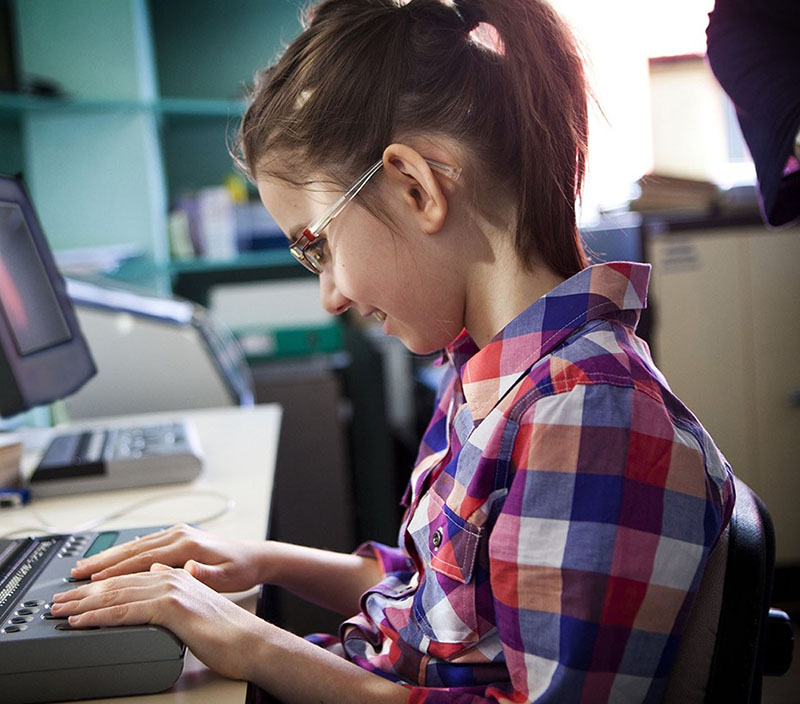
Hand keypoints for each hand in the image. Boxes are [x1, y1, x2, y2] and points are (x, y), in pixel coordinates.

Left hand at [51, 564, 263, 680]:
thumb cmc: (224, 631)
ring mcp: (171, 588)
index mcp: (176, 572)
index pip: (129, 574)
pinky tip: (82, 622)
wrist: (248, 641)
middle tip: (58, 601)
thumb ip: (174, 590)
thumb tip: (154, 576)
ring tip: (61, 611)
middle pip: (117, 580)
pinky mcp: (171, 607)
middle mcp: (172, 574)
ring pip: (117, 593)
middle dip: (83, 592)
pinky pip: (126, 610)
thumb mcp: (194, 604)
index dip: (99, 583)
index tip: (76, 593)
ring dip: (83, 603)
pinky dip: (99, 616)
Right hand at [71, 523, 265, 592]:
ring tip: (85, 565)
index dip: (118, 570)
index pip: (145, 559)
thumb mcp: (227, 577)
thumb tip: (189, 569)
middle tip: (76, 571)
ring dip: (110, 555)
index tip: (94, 579)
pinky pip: (145, 543)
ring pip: (136, 545)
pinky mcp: (179, 536)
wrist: (255, 557)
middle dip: (103, 561)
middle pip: (134, 549)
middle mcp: (180, 534)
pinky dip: (125, 552)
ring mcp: (178, 533)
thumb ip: (206, 574)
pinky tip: (111, 558)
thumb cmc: (241, 570)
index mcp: (187, 545)